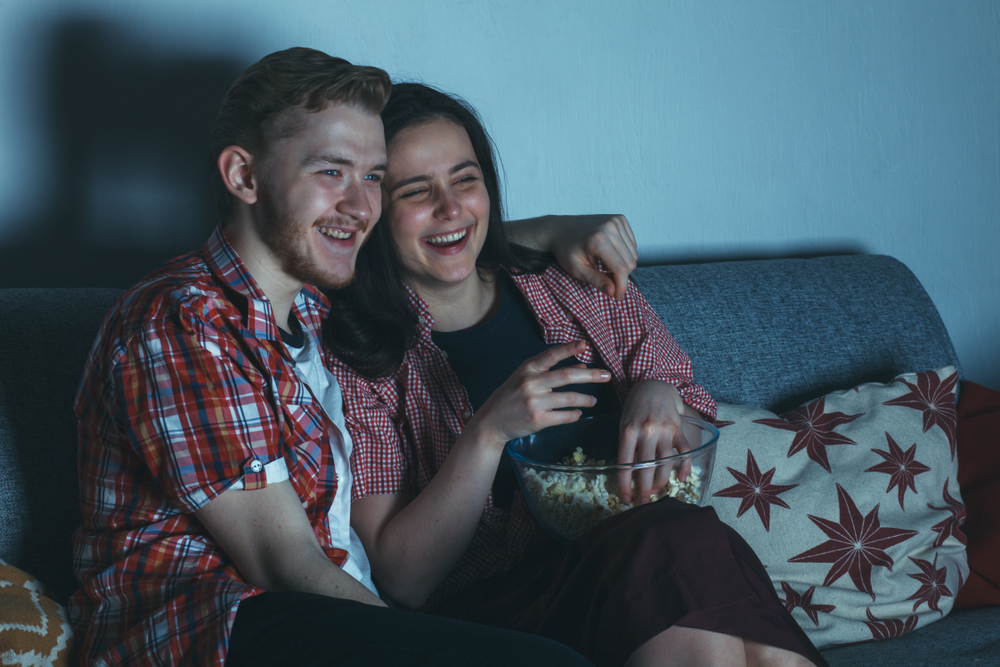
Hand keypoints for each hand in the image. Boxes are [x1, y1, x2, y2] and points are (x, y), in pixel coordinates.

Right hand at [467, 341, 611, 447]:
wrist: (491, 421)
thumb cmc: (511, 397)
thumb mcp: (527, 379)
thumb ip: (552, 371)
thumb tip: (582, 366)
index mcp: (528, 368)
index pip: (551, 355)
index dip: (569, 348)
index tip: (585, 344)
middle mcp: (531, 383)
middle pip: (567, 376)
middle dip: (591, 376)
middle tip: (607, 376)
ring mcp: (534, 402)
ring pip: (569, 399)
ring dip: (586, 400)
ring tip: (593, 401)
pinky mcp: (537, 420)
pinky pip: (564, 416)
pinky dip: (574, 415)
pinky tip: (578, 414)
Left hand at [508, 214, 637, 300]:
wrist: (560, 229)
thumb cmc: (566, 250)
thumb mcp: (576, 269)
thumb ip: (596, 280)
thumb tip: (613, 292)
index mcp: (598, 240)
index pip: (621, 268)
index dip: (622, 286)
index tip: (617, 297)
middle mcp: (610, 227)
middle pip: (630, 262)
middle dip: (621, 276)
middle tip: (607, 279)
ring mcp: (616, 221)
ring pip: (634, 254)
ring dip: (623, 264)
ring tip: (605, 263)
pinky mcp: (620, 219)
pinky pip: (632, 244)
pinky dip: (624, 252)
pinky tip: (609, 252)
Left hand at [617, 380, 692, 505]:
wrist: (654, 388)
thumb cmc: (635, 409)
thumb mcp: (625, 425)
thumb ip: (628, 447)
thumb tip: (631, 474)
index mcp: (628, 431)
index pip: (625, 463)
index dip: (625, 484)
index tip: (626, 499)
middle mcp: (646, 431)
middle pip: (646, 467)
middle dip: (645, 489)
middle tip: (643, 502)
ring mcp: (664, 430)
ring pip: (665, 463)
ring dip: (662, 481)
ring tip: (657, 491)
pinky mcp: (678, 429)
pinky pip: (684, 451)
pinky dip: (684, 466)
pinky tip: (681, 478)